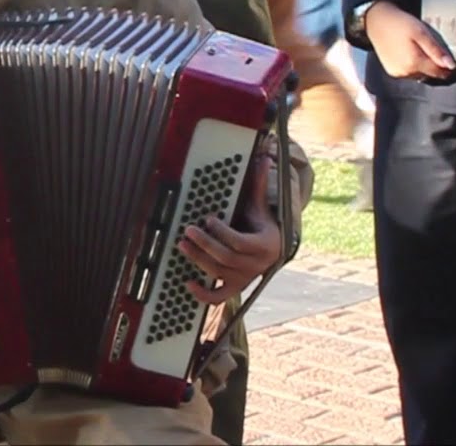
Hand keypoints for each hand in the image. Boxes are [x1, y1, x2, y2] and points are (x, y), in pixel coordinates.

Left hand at [179, 152, 282, 304]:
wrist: (274, 251)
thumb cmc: (262, 227)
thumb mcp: (261, 208)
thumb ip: (258, 186)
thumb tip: (264, 159)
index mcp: (264, 245)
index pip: (241, 243)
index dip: (223, 233)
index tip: (209, 219)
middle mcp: (255, 265)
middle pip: (228, 259)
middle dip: (206, 244)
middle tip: (188, 230)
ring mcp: (244, 278)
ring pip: (219, 274)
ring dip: (199, 260)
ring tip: (181, 244)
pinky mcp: (235, 288)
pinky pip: (219, 297)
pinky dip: (203, 294)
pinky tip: (187, 282)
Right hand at [363, 1, 455, 79]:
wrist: (377, 22)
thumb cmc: (400, 24)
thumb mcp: (422, 33)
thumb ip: (436, 51)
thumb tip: (452, 66)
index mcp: (414, 63)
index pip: (439, 73)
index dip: (449, 69)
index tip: (453, 61)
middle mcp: (405, 72)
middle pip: (430, 75)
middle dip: (436, 67)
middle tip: (435, 51)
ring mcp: (397, 73)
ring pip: (420, 75)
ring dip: (425, 68)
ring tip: (422, 52)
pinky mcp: (392, 72)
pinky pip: (409, 74)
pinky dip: (414, 67)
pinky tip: (411, 55)